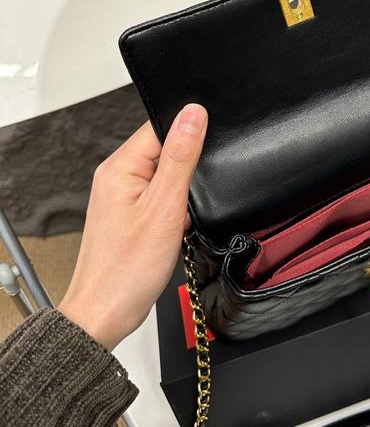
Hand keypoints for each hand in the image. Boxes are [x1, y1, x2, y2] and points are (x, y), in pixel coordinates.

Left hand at [59, 104, 207, 349]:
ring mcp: (122, 196)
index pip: (161, 126)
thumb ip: (181, 157)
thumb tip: (193, 113)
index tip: (205, 152)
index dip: (189, 133)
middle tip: (188, 197)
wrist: (106, 313)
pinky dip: (175, 209)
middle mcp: (116, 176)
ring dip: (182, 191)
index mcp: (120, 166)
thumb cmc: (128, 269)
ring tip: (178, 216)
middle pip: (164, 148)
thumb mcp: (165, 207)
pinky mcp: (130, 214)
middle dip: (187, 168)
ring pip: (166, 175)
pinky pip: (162, 196)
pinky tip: (176, 227)